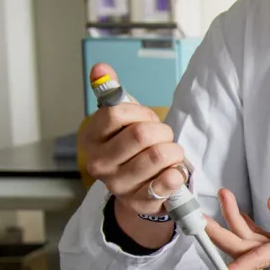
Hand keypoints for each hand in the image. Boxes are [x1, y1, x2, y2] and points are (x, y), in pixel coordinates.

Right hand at [79, 62, 187, 216]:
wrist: (137, 189)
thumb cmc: (130, 149)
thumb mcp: (119, 121)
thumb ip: (111, 94)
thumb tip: (100, 68)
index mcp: (90, 139)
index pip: (116, 113)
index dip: (141, 112)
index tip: (147, 119)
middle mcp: (100, 164)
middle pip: (141, 134)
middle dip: (162, 131)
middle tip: (163, 138)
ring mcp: (119, 185)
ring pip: (158, 155)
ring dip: (174, 151)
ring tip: (171, 155)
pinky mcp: (141, 201)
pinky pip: (167, 181)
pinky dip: (178, 172)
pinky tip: (175, 171)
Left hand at [206, 189, 269, 269]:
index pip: (261, 258)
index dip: (237, 266)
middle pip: (245, 250)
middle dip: (220, 233)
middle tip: (201, 213)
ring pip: (250, 245)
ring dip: (231, 224)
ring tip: (224, 195)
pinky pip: (259, 243)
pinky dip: (245, 227)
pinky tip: (239, 213)